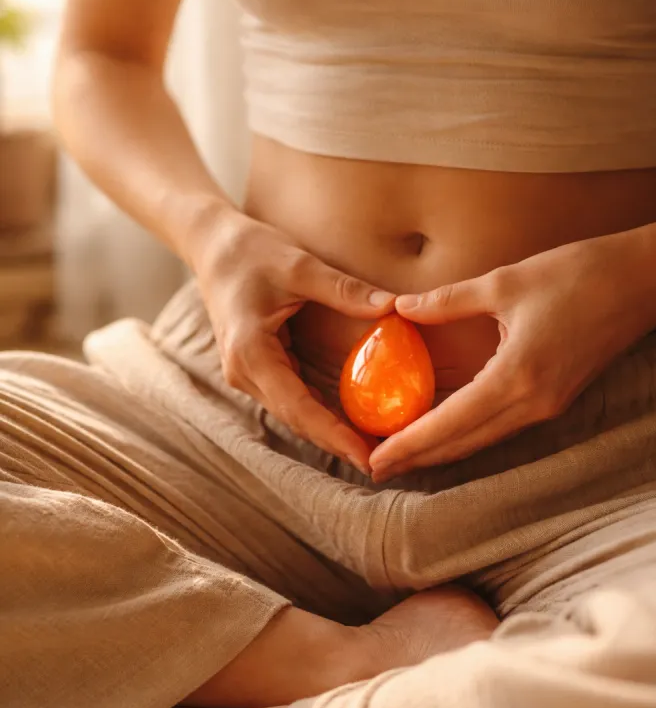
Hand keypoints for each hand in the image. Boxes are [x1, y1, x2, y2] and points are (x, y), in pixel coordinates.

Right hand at [193, 209, 394, 472]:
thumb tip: (392, 306)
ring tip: (370, 449)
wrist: (211, 244)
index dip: (333, 435)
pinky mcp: (256, 368)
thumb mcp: (299, 265)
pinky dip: (319, 412)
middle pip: (296, 419)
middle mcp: (244, 372)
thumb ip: (344, 289)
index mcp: (250, 353)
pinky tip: (349, 421)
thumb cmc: (250, 250)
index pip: (298, 407)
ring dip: (329, 432)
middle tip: (380, 462)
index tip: (366, 456)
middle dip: (336, 443)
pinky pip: (290, 398)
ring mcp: (247, 373)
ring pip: (293, 413)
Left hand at [370, 231, 655, 480]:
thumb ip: (448, 301)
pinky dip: (466, 435)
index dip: (409, 445)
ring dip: (441, 451)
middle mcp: (533, 403)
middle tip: (375, 469)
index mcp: (517, 378)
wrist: (642, 281)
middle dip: (417, 459)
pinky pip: (501, 428)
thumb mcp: (505, 282)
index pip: (450, 423)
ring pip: (483, 441)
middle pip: (464, 444)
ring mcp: (547, 407)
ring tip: (401, 456)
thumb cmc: (577, 274)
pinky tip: (444, 431)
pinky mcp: (555, 400)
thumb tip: (400, 308)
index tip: (374, 460)